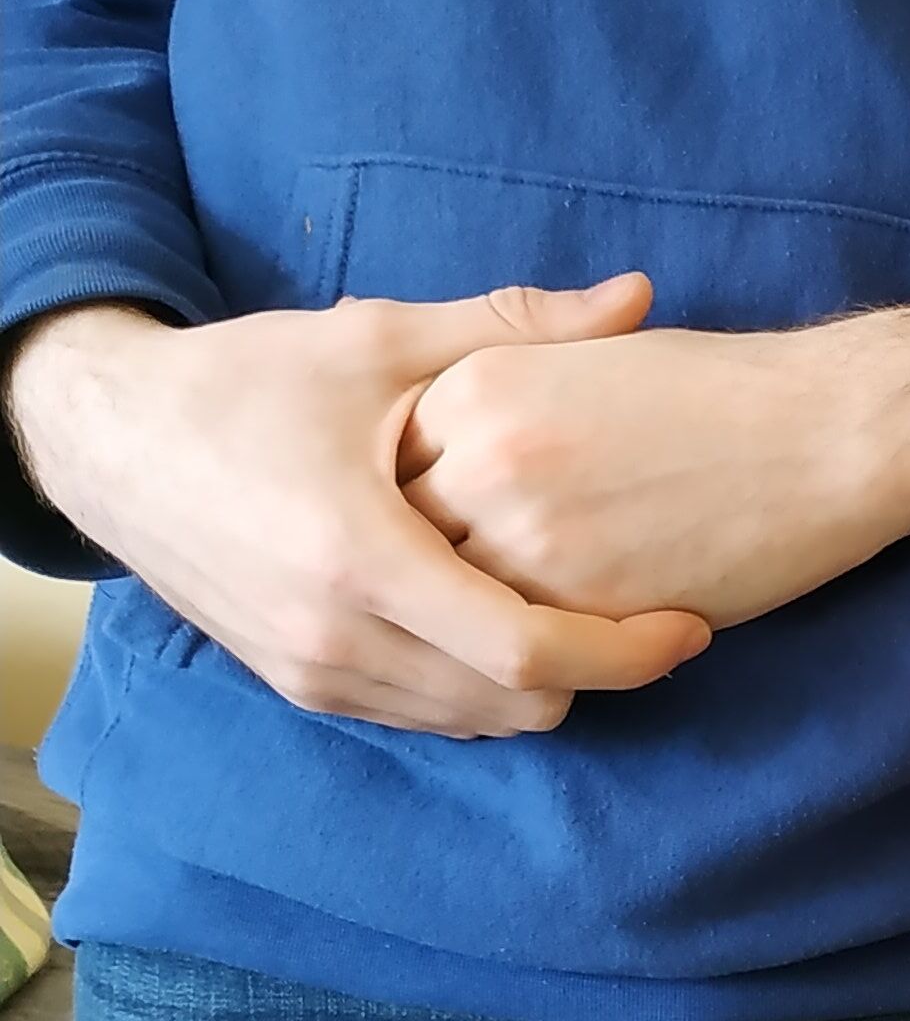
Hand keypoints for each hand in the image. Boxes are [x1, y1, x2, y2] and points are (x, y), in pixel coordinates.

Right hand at [5, 285, 710, 736]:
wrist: (108, 440)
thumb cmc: (245, 381)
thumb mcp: (378, 340)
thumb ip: (516, 326)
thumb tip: (640, 297)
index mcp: (361, 557)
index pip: (525, 652)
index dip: (626, 653)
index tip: (691, 626)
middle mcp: (334, 636)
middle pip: (515, 706)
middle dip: (597, 674)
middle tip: (650, 620)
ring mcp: (313, 672)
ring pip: (474, 723)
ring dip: (544, 687)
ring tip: (591, 621)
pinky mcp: (300, 686)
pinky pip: (424, 717)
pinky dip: (483, 690)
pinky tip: (513, 629)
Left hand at [397, 292, 909, 630]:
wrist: (828, 430)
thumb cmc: (727, 392)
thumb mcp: (591, 361)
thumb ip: (506, 401)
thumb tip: (452, 459)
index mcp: (475, 386)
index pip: (390, 472)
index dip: (411, 512)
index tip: (431, 533)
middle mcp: (478, 458)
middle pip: (399, 546)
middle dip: (418, 578)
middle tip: (441, 600)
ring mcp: (522, 537)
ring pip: (447, 613)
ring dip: (462, 636)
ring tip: (484, 643)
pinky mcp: (579, 605)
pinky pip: (511, 655)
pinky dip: (518, 664)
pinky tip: (549, 658)